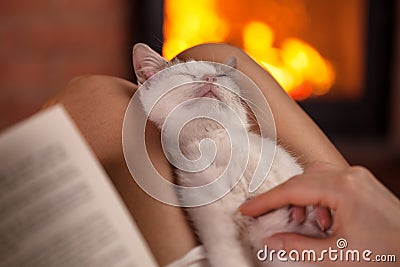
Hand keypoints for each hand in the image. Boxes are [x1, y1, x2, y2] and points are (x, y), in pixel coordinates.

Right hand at [240, 162, 399, 265]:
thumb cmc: (387, 256)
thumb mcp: (336, 255)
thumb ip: (297, 246)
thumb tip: (270, 240)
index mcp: (344, 188)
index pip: (292, 190)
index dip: (266, 201)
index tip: (247, 209)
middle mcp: (351, 176)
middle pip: (302, 179)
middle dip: (282, 198)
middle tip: (267, 216)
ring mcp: (359, 178)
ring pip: (315, 176)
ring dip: (302, 197)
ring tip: (303, 220)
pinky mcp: (363, 184)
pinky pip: (330, 181)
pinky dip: (318, 197)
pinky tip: (323, 219)